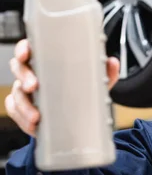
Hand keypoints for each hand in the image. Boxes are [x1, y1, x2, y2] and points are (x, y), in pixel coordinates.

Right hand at [4, 39, 119, 137]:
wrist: (75, 121)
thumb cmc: (79, 93)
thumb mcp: (93, 83)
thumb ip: (103, 73)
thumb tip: (112, 63)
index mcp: (45, 61)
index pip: (28, 49)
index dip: (23, 49)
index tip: (26, 54)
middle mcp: (32, 74)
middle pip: (18, 69)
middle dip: (23, 77)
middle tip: (33, 86)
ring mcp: (25, 93)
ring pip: (16, 94)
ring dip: (23, 104)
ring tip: (36, 116)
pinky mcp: (24, 111)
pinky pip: (16, 112)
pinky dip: (22, 119)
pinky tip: (32, 125)